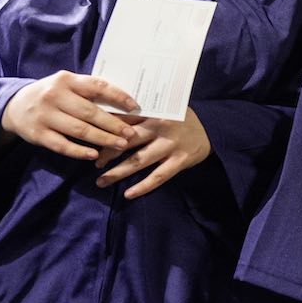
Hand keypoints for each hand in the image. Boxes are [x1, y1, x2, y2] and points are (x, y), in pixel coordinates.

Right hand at [0, 72, 137, 161]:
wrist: (14, 106)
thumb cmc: (52, 95)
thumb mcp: (67, 85)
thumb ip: (89, 91)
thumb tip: (124, 102)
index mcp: (67, 80)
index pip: (97, 87)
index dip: (118, 96)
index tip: (135, 107)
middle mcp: (55, 96)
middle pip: (90, 112)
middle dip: (113, 124)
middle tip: (131, 133)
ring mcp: (45, 116)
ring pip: (79, 130)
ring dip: (102, 139)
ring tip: (120, 145)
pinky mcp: (37, 134)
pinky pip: (62, 145)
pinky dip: (79, 151)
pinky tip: (94, 155)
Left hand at [97, 107, 211, 197]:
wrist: (212, 128)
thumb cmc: (179, 118)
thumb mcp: (162, 108)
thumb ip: (140, 113)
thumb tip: (106, 116)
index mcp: (154, 111)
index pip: (124, 120)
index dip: (104, 130)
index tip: (90, 138)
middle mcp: (161, 127)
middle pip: (127, 141)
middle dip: (107, 153)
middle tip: (95, 163)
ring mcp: (171, 145)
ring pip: (138, 161)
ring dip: (117, 173)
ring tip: (101, 181)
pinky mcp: (180, 160)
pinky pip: (158, 177)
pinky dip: (142, 187)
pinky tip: (128, 194)